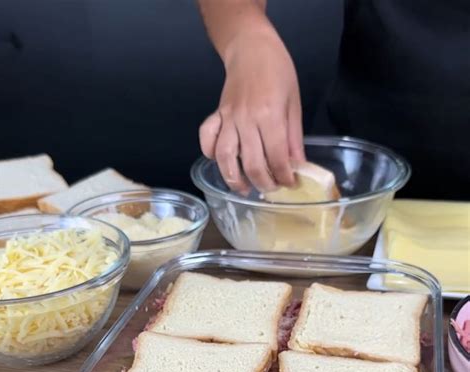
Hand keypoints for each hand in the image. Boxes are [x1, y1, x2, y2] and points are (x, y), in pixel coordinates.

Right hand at [200, 26, 303, 193]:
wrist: (252, 49)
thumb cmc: (278, 72)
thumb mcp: (294, 104)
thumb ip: (294, 138)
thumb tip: (298, 166)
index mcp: (270, 116)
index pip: (277, 157)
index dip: (284, 176)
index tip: (290, 184)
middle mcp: (246, 119)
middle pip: (251, 163)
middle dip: (264, 183)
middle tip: (271, 189)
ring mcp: (228, 118)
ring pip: (225, 157)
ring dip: (234, 178)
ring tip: (244, 189)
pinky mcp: (217, 115)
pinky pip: (207, 138)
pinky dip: (209, 154)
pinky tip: (220, 163)